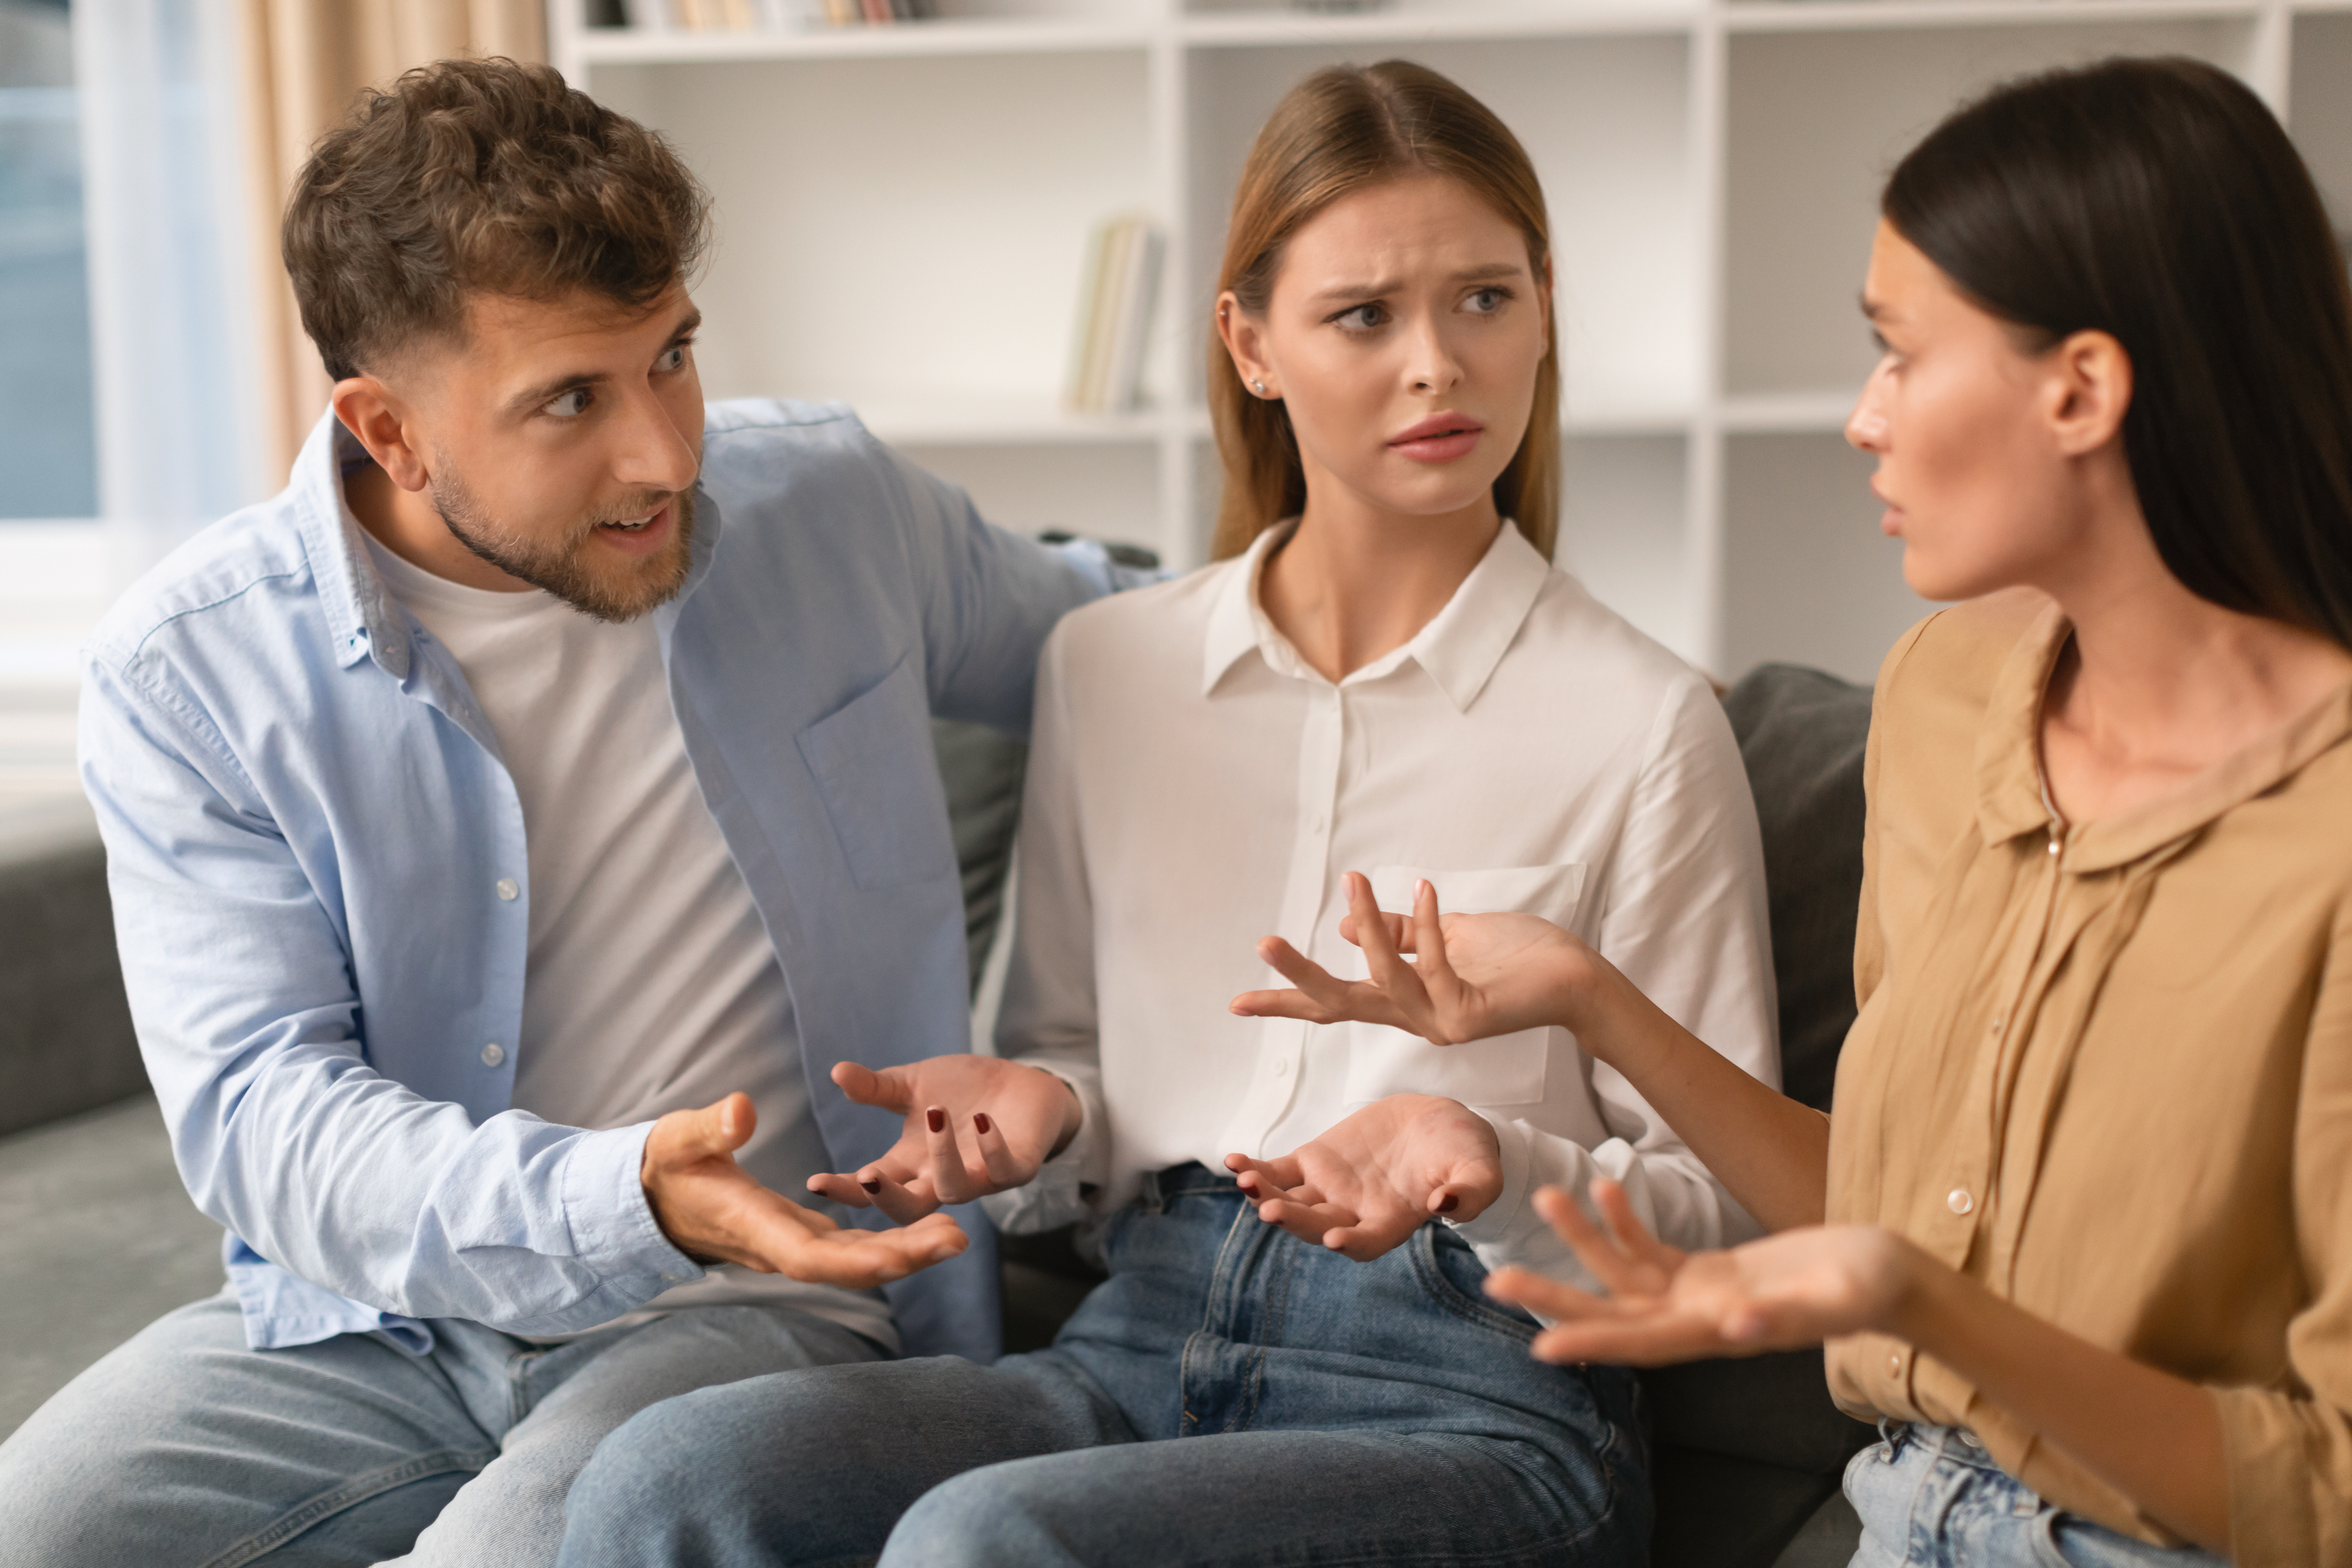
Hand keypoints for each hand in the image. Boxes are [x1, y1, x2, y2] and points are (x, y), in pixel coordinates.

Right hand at [641, 1092, 967, 1287]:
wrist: (650, 1197)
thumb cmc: (663, 1166)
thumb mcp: (679, 1139)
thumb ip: (710, 1128)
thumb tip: (742, 1108)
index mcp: (754, 1226)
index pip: (810, 1257)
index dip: (855, 1260)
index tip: (898, 1258)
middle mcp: (780, 1245)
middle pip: (848, 1265)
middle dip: (902, 1258)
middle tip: (957, 1240)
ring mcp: (792, 1242)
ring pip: (855, 1258)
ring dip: (904, 1251)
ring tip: (955, 1236)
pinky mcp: (799, 1233)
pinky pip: (849, 1245)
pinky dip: (886, 1240)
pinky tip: (923, 1228)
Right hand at [804, 1055, 1082, 1224]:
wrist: (1023, 1083)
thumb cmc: (964, 1089)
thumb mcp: (914, 1084)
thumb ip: (876, 1087)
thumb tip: (837, 1072)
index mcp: (911, 1162)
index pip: (872, 1186)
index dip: (845, 1190)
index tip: (816, 1182)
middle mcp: (942, 1177)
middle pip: (908, 1209)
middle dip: (886, 1199)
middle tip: (868, 1176)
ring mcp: (981, 1176)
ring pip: (956, 1191)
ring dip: (942, 1155)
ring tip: (936, 1113)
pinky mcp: (1019, 1165)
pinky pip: (1005, 1171)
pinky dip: (992, 1149)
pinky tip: (981, 1121)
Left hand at [1223, 1094, 1502, 1260]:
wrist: (1439, 1123)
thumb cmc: (1465, 1152)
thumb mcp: (1481, 1170)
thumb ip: (1471, 1191)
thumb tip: (1448, 1205)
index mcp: (1393, 1222)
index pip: (1367, 1242)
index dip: (1351, 1243)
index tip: (1335, 1239)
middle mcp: (1355, 1213)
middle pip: (1318, 1225)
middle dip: (1294, 1220)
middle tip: (1272, 1210)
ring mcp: (1330, 1189)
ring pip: (1292, 1199)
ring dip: (1266, 1194)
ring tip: (1247, 1181)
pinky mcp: (1314, 1162)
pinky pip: (1278, 1170)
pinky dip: (1257, 1168)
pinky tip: (1234, 1162)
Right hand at [1229, 872, 1599, 1047]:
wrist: (1577, 979)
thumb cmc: (1519, 958)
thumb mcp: (1449, 935)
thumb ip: (1400, 936)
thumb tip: (1346, 929)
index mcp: (1405, 1002)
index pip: (1337, 1001)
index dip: (1289, 998)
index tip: (1238, 1000)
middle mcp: (1415, 1019)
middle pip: (1341, 1004)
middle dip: (1299, 977)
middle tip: (1262, 943)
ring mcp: (1440, 1021)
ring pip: (1384, 980)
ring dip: (1368, 925)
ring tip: (1352, 882)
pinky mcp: (1469, 1015)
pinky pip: (1435, 964)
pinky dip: (1426, 924)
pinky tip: (1424, 888)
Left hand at [1483, 1179, 1915, 1365]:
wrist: (1891, 1275)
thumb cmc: (1869, 1289)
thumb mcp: (1833, 1302)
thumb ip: (1784, 1317)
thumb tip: (1733, 1329)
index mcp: (1721, 1335)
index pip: (1645, 1344)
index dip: (1594, 1343)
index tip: (1541, 1346)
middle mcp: (1700, 1321)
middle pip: (1616, 1312)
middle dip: (1557, 1295)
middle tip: (1495, 1280)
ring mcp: (1702, 1297)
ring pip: (1627, 1273)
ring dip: (1583, 1239)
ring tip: (1543, 1195)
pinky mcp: (1712, 1271)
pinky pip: (1656, 1249)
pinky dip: (1628, 1221)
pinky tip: (1603, 1186)